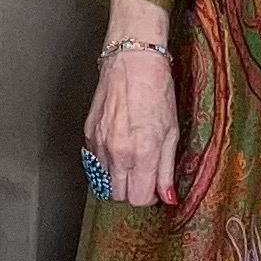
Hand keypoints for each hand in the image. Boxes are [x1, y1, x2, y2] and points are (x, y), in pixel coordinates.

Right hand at [82, 48, 178, 206]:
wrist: (132, 62)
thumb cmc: (156, 91)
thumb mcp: (172, 132)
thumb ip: (166, 169)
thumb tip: (167, 196)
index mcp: (143, 153)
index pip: (139, 198)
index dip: (149, 196)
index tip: (154, 187)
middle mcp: (118, 153)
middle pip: (120, 196)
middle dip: (133, 190)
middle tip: (143, 175)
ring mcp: (100, 145)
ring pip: (104, 183)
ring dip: (118, 178)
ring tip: (130, 160)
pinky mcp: (88, 135)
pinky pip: (95, 163)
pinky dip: (106, 163)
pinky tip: (118, 147)